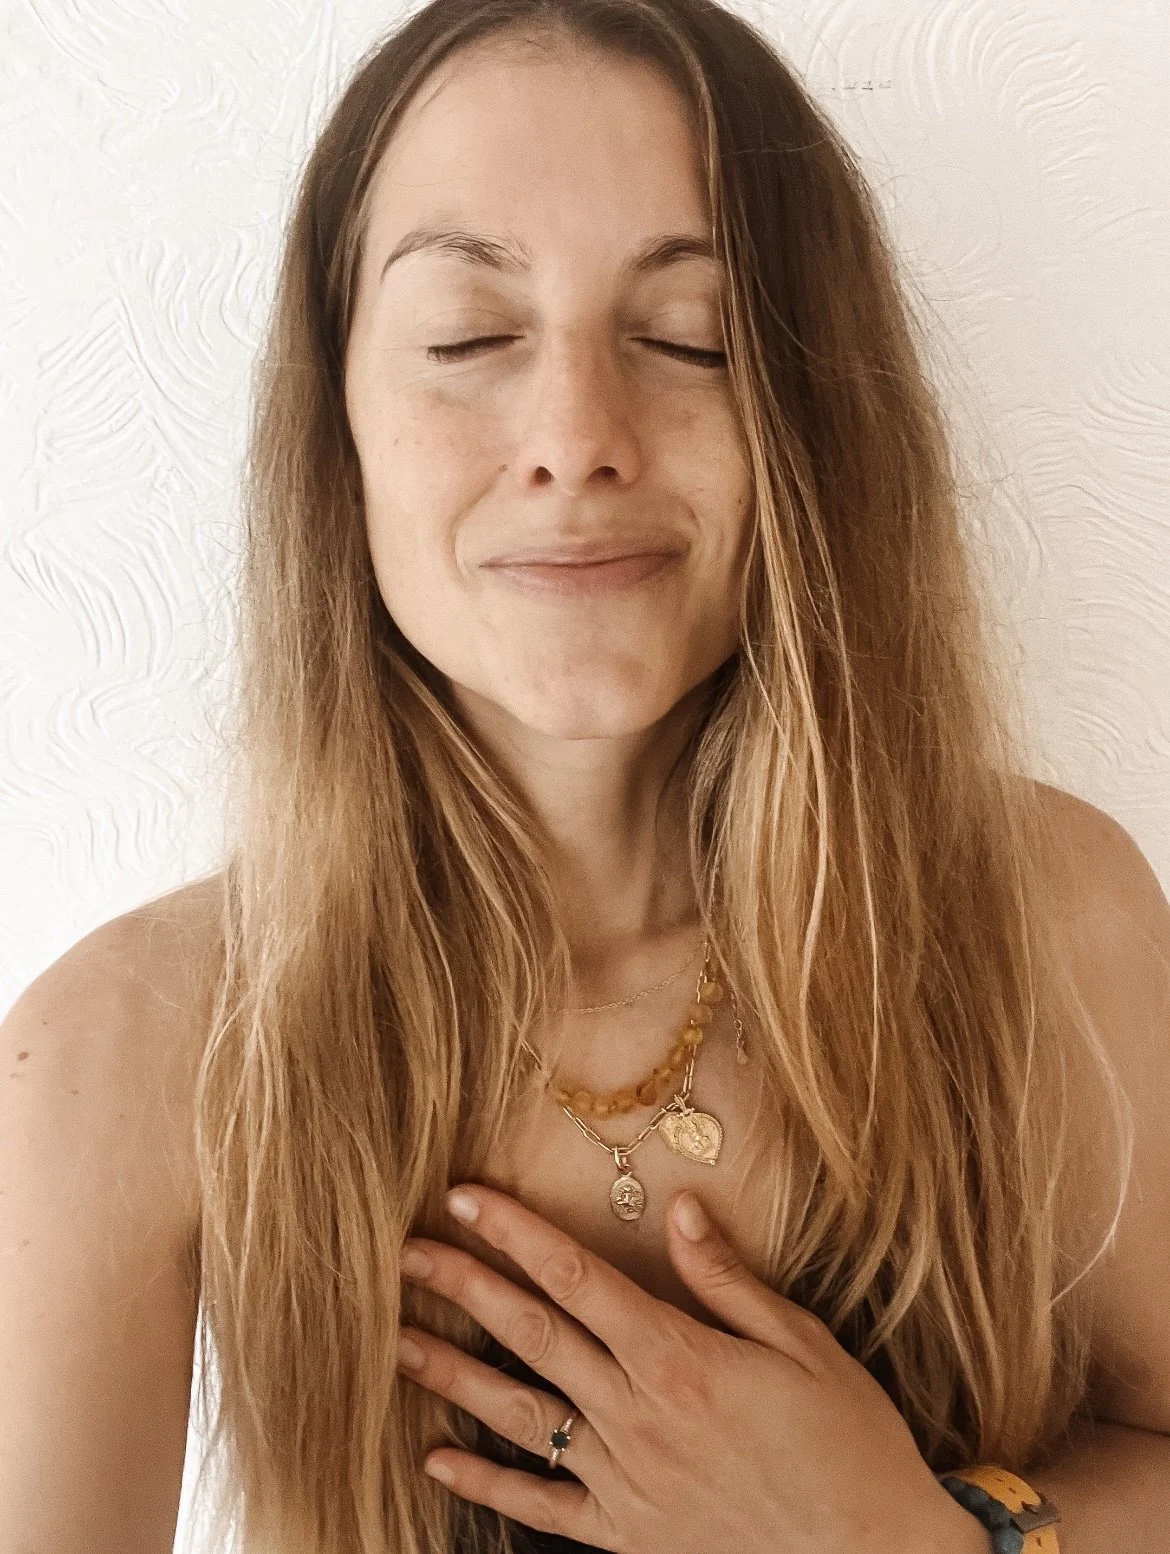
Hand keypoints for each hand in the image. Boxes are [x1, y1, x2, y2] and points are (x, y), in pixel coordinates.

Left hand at [395, 1183, 978, 1552]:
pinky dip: (488, 1484)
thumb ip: (727, 1279)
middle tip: (403, 1254)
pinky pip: (544, 1506)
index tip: (464, 1199)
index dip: (515, 1233)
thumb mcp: (802, 1343)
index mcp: (678, 1358)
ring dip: (454, 1376)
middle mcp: (637, 1415)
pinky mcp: (628, 1534)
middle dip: (464, 1288)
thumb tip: (677, 1209)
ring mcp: (626, 1480)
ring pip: (522, 1416)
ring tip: (398, 1342)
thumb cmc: (848, 1441)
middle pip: (532, 1335)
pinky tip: (437, 1461)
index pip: (576, 1277)